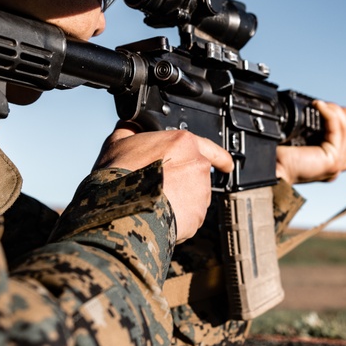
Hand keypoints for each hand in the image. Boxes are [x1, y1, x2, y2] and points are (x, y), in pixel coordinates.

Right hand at [95, 125, 233, 242]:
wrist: (121, 206)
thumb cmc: (120, 174)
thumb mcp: (119, 141)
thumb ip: (131, 132)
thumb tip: (131, 127)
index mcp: (183, 142)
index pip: (211, 148)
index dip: (220, 158)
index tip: (226, 165)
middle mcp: (198, 165)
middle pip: (196, 175)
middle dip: (182, 182)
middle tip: (160, 187)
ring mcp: (200, 192)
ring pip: (194, 197)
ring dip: (180, 201)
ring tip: (155, 201)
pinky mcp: (197, 216)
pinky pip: (190, 217)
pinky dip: (178, 218)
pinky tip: (159, 214)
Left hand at [275, 100, 345, 183]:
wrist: (272, 170)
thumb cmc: (279, 158)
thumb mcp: (304, 144)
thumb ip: (317, 136)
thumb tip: (324, 115)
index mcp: (331, 166)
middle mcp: (336, 167)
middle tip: (332, 107)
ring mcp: (335, 165)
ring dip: (338, 113)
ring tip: (323, 105)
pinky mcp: (330, 160)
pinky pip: (337, 129)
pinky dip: (329, 113)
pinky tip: (319, 106)